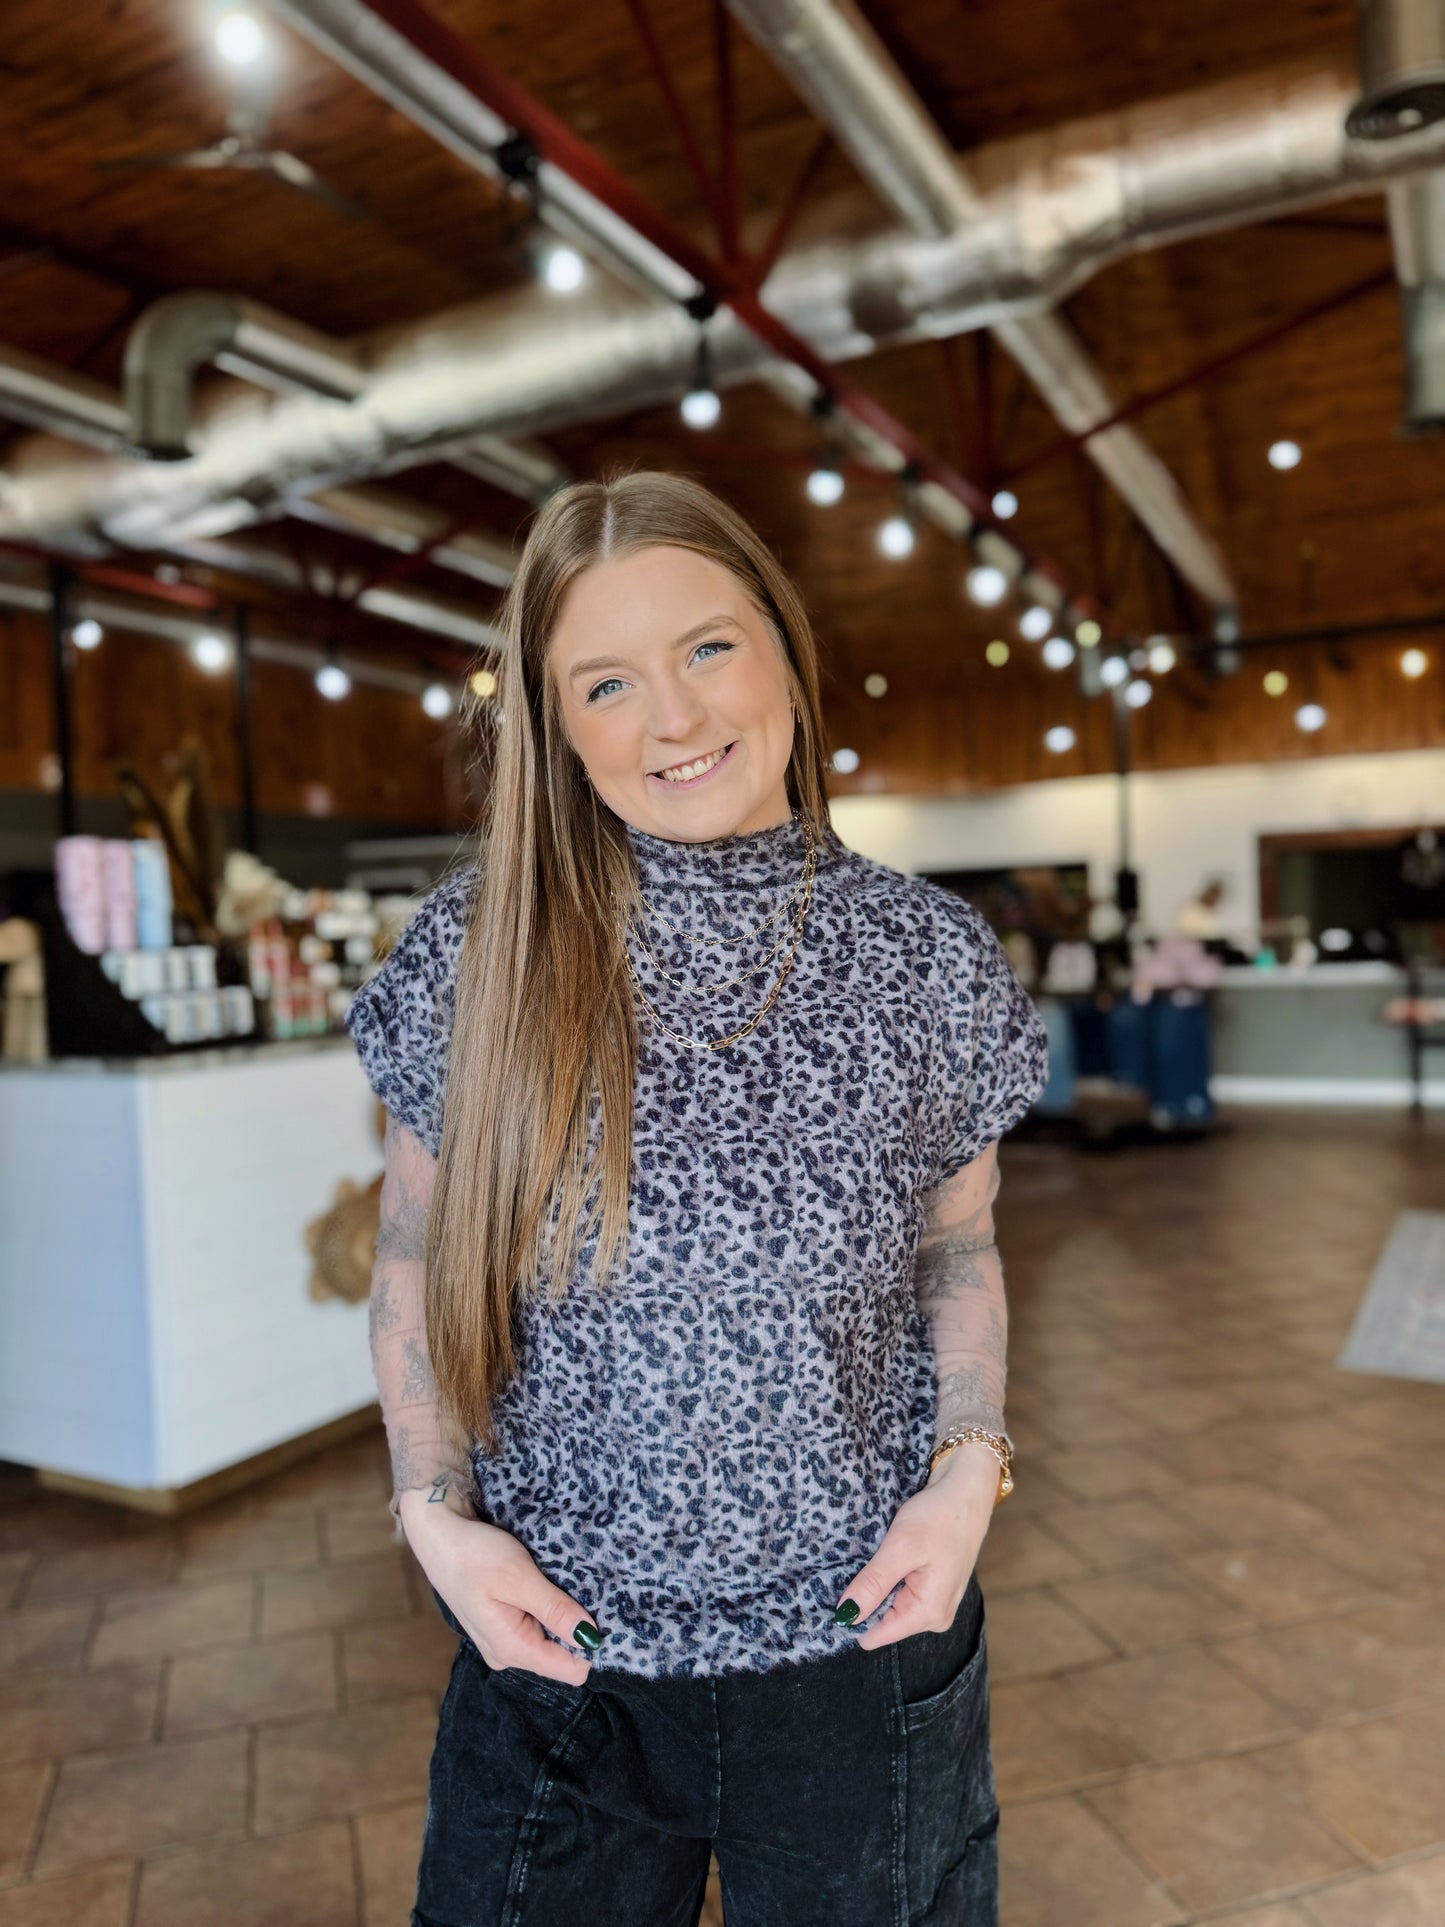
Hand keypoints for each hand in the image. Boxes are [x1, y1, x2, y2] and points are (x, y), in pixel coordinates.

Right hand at [397, 1489, 604, 1685]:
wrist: (439, 1534)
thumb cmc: (474, 1554)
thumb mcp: (519, 1577)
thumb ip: (555, 1610)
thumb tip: (590, 1637)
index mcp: (512, 1649)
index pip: (571, 1669)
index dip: (590, 1643)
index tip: (601, 1612)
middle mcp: (507, 1653)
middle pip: (562, 1654)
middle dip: (575, 1625)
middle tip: (580, 1588)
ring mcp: (502, 1639)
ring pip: (550, 1637)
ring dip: (560, 1612)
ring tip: (560, 1581)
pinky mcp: (500, 1623)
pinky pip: (536, 1624)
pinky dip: (545, 1605)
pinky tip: (544, 1581)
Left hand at [835, 1445, 999, 1650]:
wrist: (966, 1492)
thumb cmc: (938, 1516)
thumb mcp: (900, 1547)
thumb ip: (873, 1585)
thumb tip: (846, 1616)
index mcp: (927, 1613)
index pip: (876, 1635)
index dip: (852, 1616)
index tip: (837, 1591)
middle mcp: (935, 1617)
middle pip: (883, 1621)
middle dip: (866, 1597)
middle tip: (862, 1564)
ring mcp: (937, 1604)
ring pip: (891, 1606)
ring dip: (878, 1585)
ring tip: (879, 1557)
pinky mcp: (935, 1589)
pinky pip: (902, 1594)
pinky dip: (890, 1577)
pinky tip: (890, 1556)